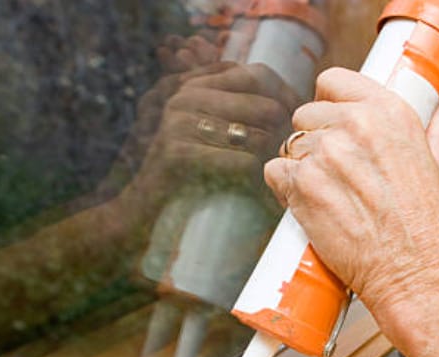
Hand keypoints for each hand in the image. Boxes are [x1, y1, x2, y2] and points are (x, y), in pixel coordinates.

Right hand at [125, 62, 299, 211]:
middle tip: (290, 154)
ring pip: (256, 137)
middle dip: (283, 133)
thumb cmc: (185, 166)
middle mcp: (185, 96)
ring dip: (272, 158)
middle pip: (264, 106)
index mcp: (195, 82)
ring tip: (277, 170)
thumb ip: (232, 104)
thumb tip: (280, 100)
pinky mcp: (178, 152)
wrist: (141, 201)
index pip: (258, 74)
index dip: (286, 96)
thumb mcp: (205, 127)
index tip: (296, 121)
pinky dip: (256, 176)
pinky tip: (258, 183)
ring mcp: (179, 122)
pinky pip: (241, 161)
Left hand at [264, 68, 438, 312]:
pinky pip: (275, 173)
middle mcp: (354, 126)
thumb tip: (436, 112)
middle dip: (314, 139)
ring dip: (300, 167)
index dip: (327, 101)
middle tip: (333, 171)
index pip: (334, 81)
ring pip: (290, 146)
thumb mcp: (438, 169)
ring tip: (326, 195)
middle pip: (306, 115)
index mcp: (389, 113)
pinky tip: (308, 204)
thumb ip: (431, 133)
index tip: (329, 118)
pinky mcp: (301, 187)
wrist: (418, 274)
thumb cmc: (431, 231)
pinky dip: (285, 188)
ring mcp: (324, 155)